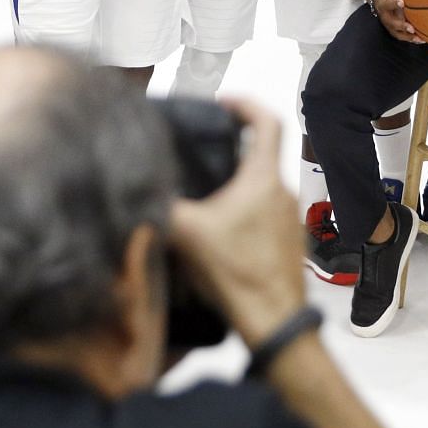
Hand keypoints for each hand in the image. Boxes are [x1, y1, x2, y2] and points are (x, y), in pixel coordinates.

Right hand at [165, 99, 306, 347]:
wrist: (275, 324)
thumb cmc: (236, 274)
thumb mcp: (188, 235)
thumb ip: (162, 205)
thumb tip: (137, 188)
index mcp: (264, 179)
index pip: (267, 121)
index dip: (245, 104)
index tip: (222, 104)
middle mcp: (283, 193)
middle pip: (261, 156)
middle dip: (231, 152)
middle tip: (200, 156)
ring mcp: (290, 220)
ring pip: (261, 190)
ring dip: (236, 189)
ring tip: (204, 199)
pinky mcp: (289, 245)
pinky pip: (265, 217)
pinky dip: (244, 216)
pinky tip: (219, 236)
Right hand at [373, 0, 422, 43]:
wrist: (380, 3)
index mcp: (384, 4)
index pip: (387, 4)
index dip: (394, 3)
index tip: (402, 2)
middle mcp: (385, 17)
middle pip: (392, 23)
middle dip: (401, 26)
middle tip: (411, 28)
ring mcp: (390, 26)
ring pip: (398, 34)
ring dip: (409, 37)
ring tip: (420, 39)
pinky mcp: (395, 31)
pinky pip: (404, 37)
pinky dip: (413, 39)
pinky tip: (423, 40)